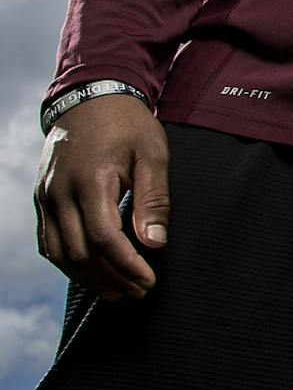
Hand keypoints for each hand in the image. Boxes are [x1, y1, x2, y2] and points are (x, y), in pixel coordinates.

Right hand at [35, 93, 167, 300]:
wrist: (90, 98)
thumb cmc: (127, 124)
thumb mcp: (152, 153)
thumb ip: (154, 199)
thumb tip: (155, 243)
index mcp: (89, 181)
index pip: (103, 239)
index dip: (126, 266)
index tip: (148, 281)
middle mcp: (59, 193)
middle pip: (78, 253)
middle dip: (109, 279)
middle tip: (138, 292)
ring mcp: (44, 197)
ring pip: (58, 253)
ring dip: (87, 278)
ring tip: (118, 291)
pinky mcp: (40, 199)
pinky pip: (47, 241)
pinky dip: (67, 263)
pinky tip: (91, 273)